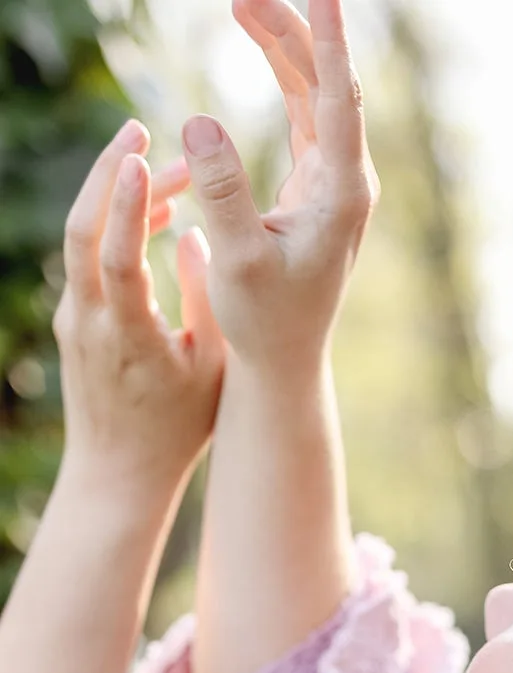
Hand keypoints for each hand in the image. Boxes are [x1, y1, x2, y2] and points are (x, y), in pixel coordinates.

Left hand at [54, 118, 224, 497]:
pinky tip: (151, 214)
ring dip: (115, 196)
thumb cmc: (178, 428)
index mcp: (129, 338)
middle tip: (138, 127)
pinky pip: (89, 258)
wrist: (119, 474)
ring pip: (81, 238)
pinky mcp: (73, 319)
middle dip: (106, 174)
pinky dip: (115, 227)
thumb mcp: (208, 367)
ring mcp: (74, 319)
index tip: (142, 160)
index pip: (118, 260)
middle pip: (82, 230)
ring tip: (160, 166)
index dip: (128, 208)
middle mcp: (90, 322)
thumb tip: (194, 234)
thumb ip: (204, 298)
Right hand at [181, 0, 377, 379]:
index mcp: (340, 194)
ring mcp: (335, 180)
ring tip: (242, 3)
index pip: (339, 99)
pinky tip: (261, 43)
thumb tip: (199, 120)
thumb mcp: (238, 259)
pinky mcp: (317, 184)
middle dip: (291, 30)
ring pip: (314, 93)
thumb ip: (222, 191)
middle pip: (327, 84)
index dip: (330, 40)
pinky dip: (283, 75)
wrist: (285, 360)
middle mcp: (347, 180)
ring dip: (283, 46)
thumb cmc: (266, 320)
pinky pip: (303, 112)